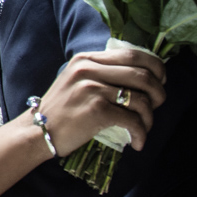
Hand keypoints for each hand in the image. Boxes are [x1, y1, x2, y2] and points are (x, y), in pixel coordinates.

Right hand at [35, 46, 166, 154]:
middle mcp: (89, 69)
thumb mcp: (76, 80)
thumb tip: (141, 76)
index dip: (156, 68)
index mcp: (87, 58)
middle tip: (156, 107)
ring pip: (141, 99)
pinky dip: (141, 133)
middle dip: (159, 93)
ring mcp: (92, 89)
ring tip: (144, 128)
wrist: (36, 132)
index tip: (160, 82)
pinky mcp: (96, 110)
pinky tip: (137, 142)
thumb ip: (101, 72)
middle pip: (143, 74)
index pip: (134, 54)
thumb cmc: (61, 110)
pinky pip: (133, 120)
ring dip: (150, 117)